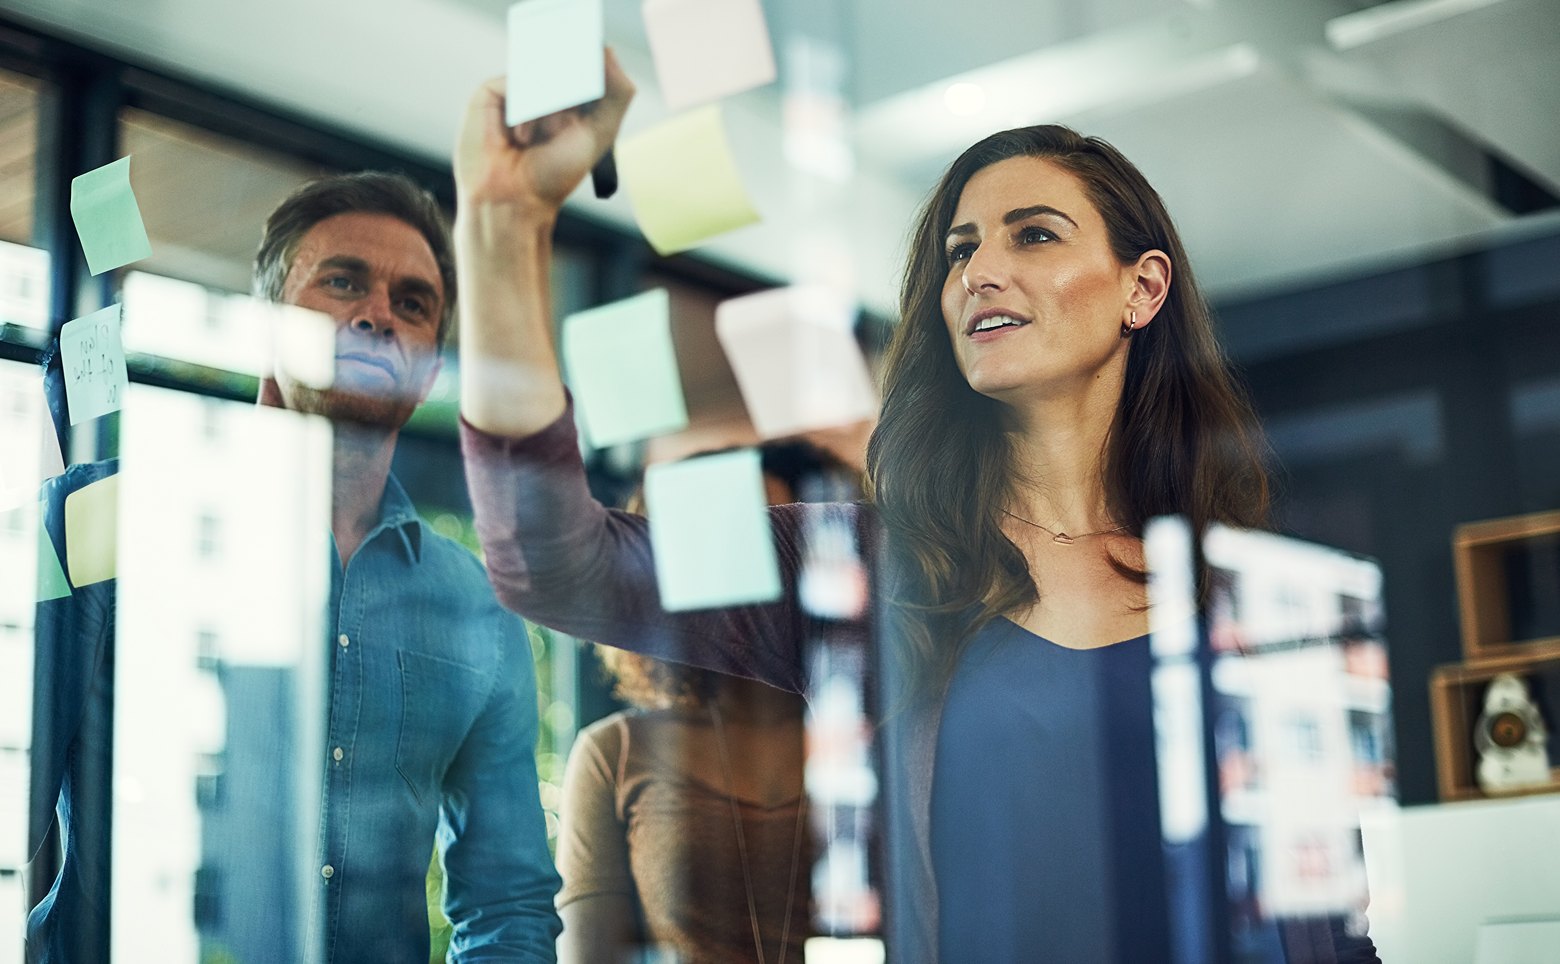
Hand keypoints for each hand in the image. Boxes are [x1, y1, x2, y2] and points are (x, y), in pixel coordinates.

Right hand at [455, 48, 634, 219]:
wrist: (514, 199)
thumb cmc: (555, 174)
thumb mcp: (600, 133)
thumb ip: (617, 93)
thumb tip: (608, 49)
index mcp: (572, 99)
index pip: (587, 62)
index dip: (593, 62)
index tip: (593, 71)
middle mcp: (544, 91)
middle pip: (565, 60)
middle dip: (571, 91)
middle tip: (564, 127)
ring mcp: (517, 90)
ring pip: (541, 71)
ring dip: (549, 109)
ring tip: (538, 142)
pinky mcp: (491, 93)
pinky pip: (516, 80)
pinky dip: (524, 109)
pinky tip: (519, 138)